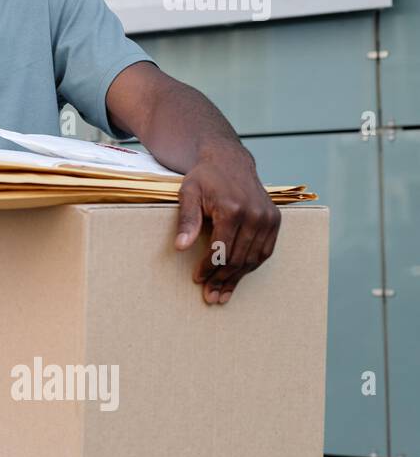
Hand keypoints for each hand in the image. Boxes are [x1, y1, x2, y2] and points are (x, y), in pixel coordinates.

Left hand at [174, 144, 280, 304]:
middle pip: (238, 258)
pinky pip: (265, 251)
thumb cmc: (205, 178)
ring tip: (223, 294)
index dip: (209, 267)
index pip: (221, 249)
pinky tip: (238, 277)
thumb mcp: (188, 193)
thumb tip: (180, 246)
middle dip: (222, 279)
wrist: (229, 161)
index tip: (198, 279)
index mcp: (232, 209)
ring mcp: (268, 218)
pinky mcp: (275, 220)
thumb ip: (186, 220)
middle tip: (210, 295)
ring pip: (253, 259)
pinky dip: (251, 266)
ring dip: (237, 279)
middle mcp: (255, 215)